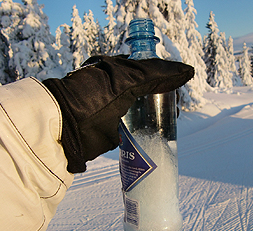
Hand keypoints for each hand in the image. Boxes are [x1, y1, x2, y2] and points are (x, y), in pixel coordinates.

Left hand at [43, 55, 193, 172]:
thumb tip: (188, 71)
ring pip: (145, 115)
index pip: (150, 73)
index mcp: (120, 73)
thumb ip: (155, 74)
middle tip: (173, 111)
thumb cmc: (92, 95)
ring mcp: (116, 113)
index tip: (178, 89)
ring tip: (168, 125)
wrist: (63, 127)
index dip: (166, 80)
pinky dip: (148, 134)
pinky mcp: (114, 133)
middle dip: (163, 102)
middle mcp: (119, 92)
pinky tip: (157, 137)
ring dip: (158, 120)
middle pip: (149, 95)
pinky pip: (136, 133)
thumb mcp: (126, 79)